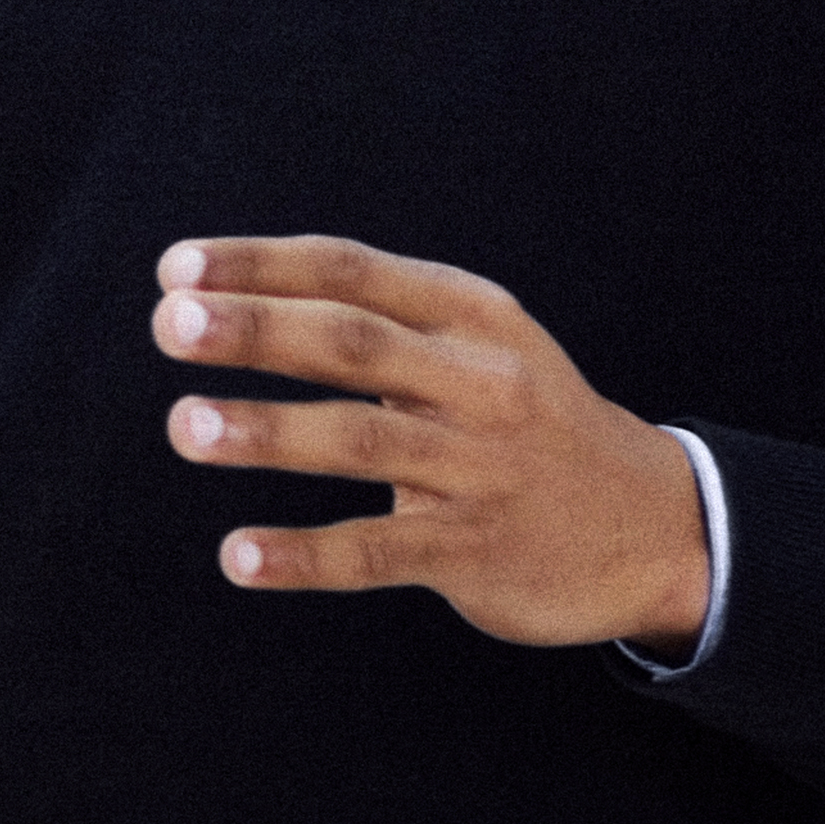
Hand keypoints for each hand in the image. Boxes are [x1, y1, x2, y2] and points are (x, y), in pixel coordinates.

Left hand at [153, 234, 708, 651]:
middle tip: (169, 326)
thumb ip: (376, 318)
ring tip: (184, 426)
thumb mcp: (477, 344)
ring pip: (361, 442)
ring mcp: (480, 469)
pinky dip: (305, 555)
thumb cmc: (525, 421)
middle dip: (257, 330)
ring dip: (267, 434)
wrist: (655, 527)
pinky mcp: (477, 551)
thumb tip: (226, 294)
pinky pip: (378, 551)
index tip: (177, 271)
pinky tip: (239, 556)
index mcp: (470, 316)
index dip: (261, 267)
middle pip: (353, 343)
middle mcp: (479, 382)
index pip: (351, 272)